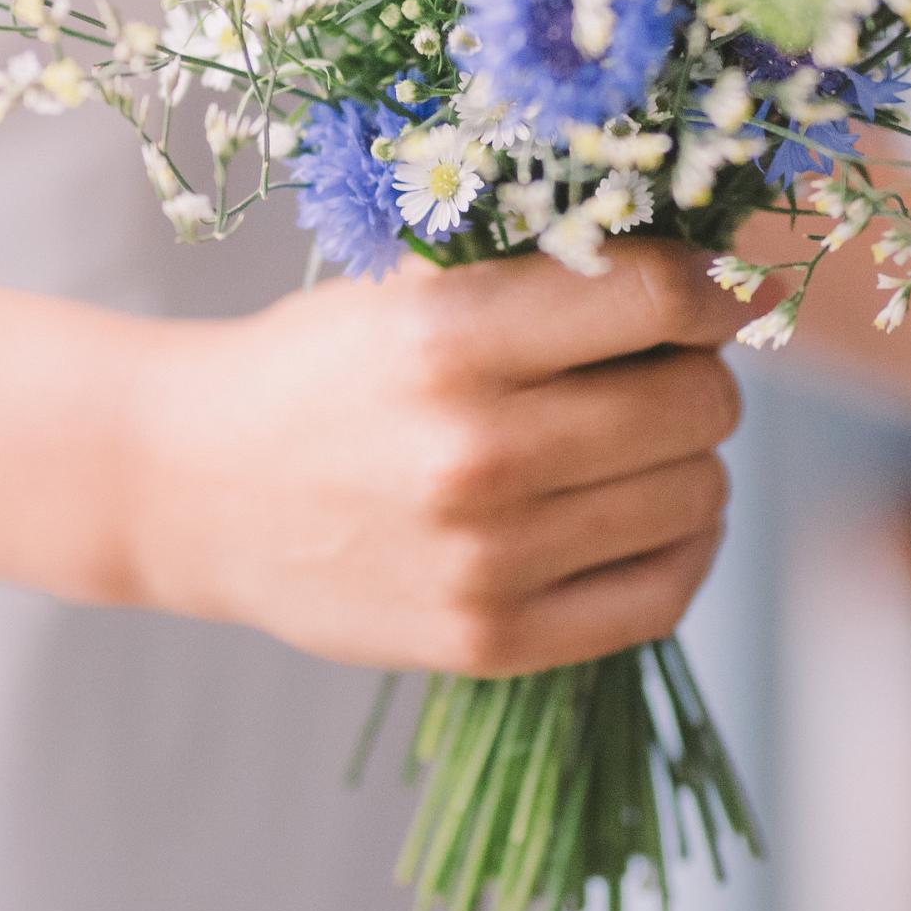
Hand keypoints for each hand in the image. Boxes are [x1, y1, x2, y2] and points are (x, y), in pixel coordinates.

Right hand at [119, 240, 749, 678]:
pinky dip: (684, 545)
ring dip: (690, 461)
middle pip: (698, 402)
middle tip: (660, 371)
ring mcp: (486, 559)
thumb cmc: (323, 367)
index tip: (714, 293)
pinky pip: (663, 593)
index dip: (715, 290)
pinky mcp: (491, 640)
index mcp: (449, 336)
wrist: (195, 489)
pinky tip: (652, 513)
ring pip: (697, 494)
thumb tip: (714, 270)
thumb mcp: (412, 285)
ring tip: (637, 443)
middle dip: (699, 375)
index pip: (660, 299)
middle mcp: (474, 451)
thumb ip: (546, 273)